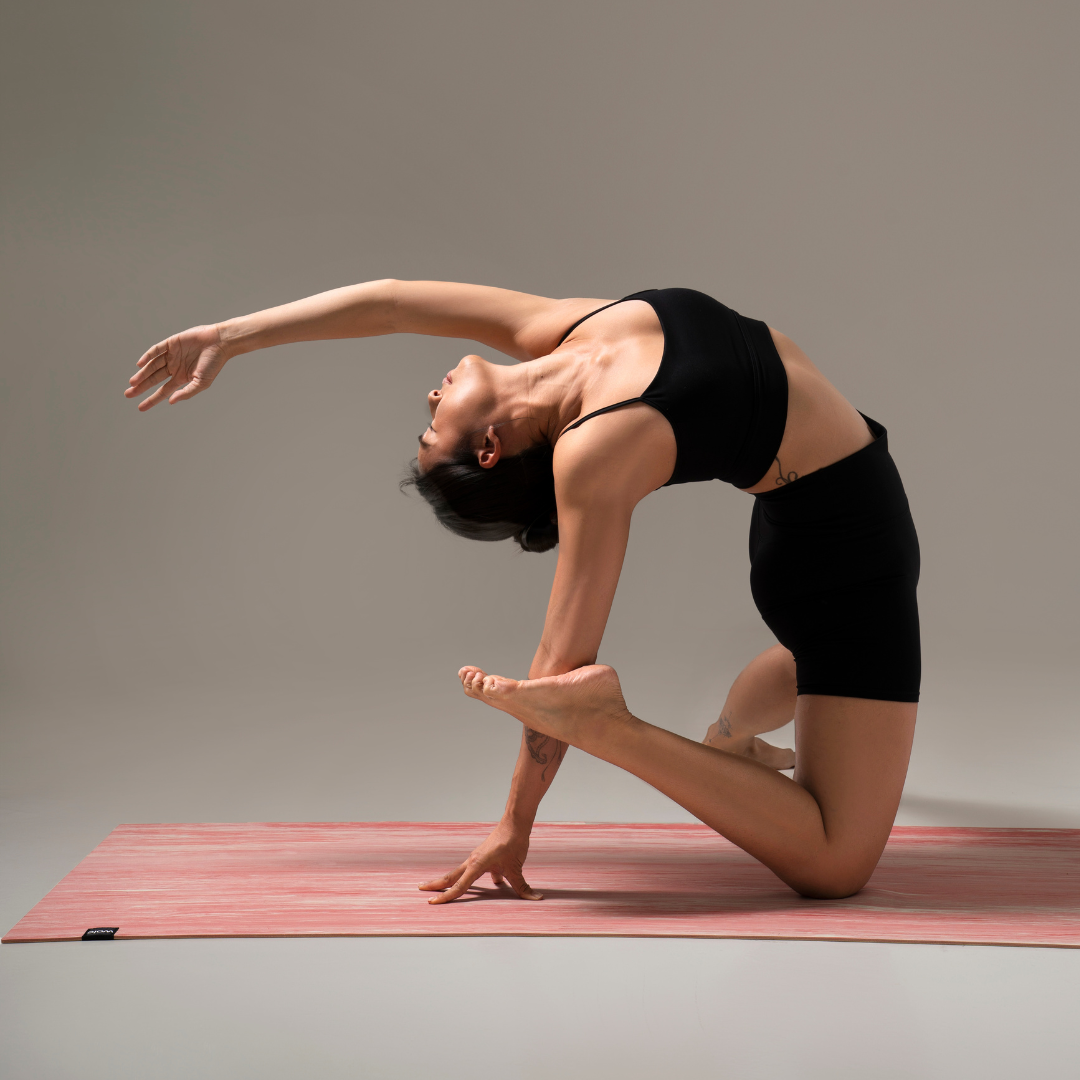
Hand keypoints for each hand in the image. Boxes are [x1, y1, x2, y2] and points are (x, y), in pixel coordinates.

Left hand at [125, 324, 229, 409]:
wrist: (220, 343)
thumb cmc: (214, 364)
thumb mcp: (202, 383)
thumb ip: (186, 392)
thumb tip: (170, 401)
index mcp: (181, 378)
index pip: (163, 391)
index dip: (151, 400)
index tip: (140, 408)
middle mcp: (174, 367)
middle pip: (153, 379)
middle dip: (141, 387)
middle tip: (128, 394)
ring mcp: (172, 355)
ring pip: (152, 366)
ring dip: (142, 374)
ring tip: (132, 383)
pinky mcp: (171, 343)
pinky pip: (156, 350)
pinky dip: (148, 356)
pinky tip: (140, 364)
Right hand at [419, 821, 542, 903]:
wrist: (515, 822)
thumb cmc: (513, 842)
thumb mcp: (517, 867)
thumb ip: (523, 886)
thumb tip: (535, 899)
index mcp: (477, 865)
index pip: (459, 886)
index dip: (446, 897)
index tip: (432, 903)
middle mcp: (473, 861)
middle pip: (451, 876)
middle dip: (436, 884)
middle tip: (421, 889)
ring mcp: (477, 857)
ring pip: (459, 872)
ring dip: (449, 880)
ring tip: (439, 887)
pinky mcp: (483, 856)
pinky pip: (473, 870)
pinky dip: (471, 877)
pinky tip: (489, 883)